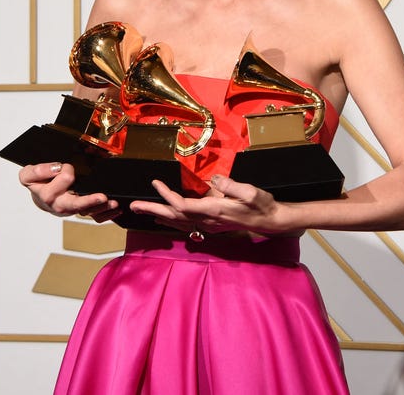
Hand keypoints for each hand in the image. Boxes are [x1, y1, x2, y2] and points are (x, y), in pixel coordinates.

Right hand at [19, 162, 119, 222]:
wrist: (39, 196)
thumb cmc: (37, 184)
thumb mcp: (28, 175)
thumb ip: (38, 171)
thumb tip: (56, 168)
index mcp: (47, 194)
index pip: (59, 181)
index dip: (64, 171)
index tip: (62, 166)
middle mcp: (60, 205)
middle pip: (74, 205)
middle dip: (88, 201)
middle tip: (102, 197)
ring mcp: (72, 209)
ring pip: (87, 211)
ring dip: (101, 207)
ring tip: (113, 203)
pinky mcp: (81, 211)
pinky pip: (94, 216)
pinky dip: (105, 214)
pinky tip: (115, 210)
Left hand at [129, 175, 285, 234]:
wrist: (270, 220)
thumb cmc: (261, 205)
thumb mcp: (250, 192)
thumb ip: (231, 185)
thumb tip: (214, 179)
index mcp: (213, 210)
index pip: (182, 205)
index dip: (167, 195)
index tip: (155, 183)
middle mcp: (207, 220)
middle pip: (174, 216)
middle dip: (153, 209)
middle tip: (133, 206)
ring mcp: (208, 224)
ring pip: (177, 222)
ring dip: (158, 216)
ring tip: (141, 211)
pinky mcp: (210, 224)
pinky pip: (185, 224)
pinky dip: (171, 221)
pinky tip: (163, 219)